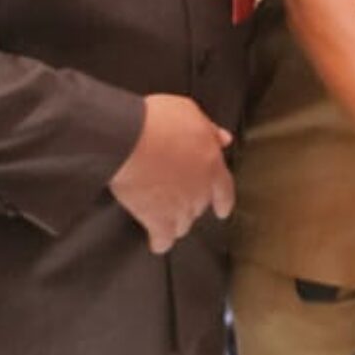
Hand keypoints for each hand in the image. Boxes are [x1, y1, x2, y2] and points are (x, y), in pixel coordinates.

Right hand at [110, 95, 233, 253]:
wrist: (129, 138)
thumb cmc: (155, 122)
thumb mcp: (190, 112)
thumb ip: (209, 130)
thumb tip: (223, 139)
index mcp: (212, 164)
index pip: (225, 189)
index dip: (223, 200)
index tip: (222, 209)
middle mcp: (200, 190)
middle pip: (200, 206)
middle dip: (191, 203)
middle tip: (177, 197)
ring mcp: (181, 207)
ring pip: (184, 223)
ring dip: (177, 220)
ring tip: (166, 215)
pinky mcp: (158, 220)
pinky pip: (163, 239)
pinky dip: (160, 242)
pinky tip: (157, 242)